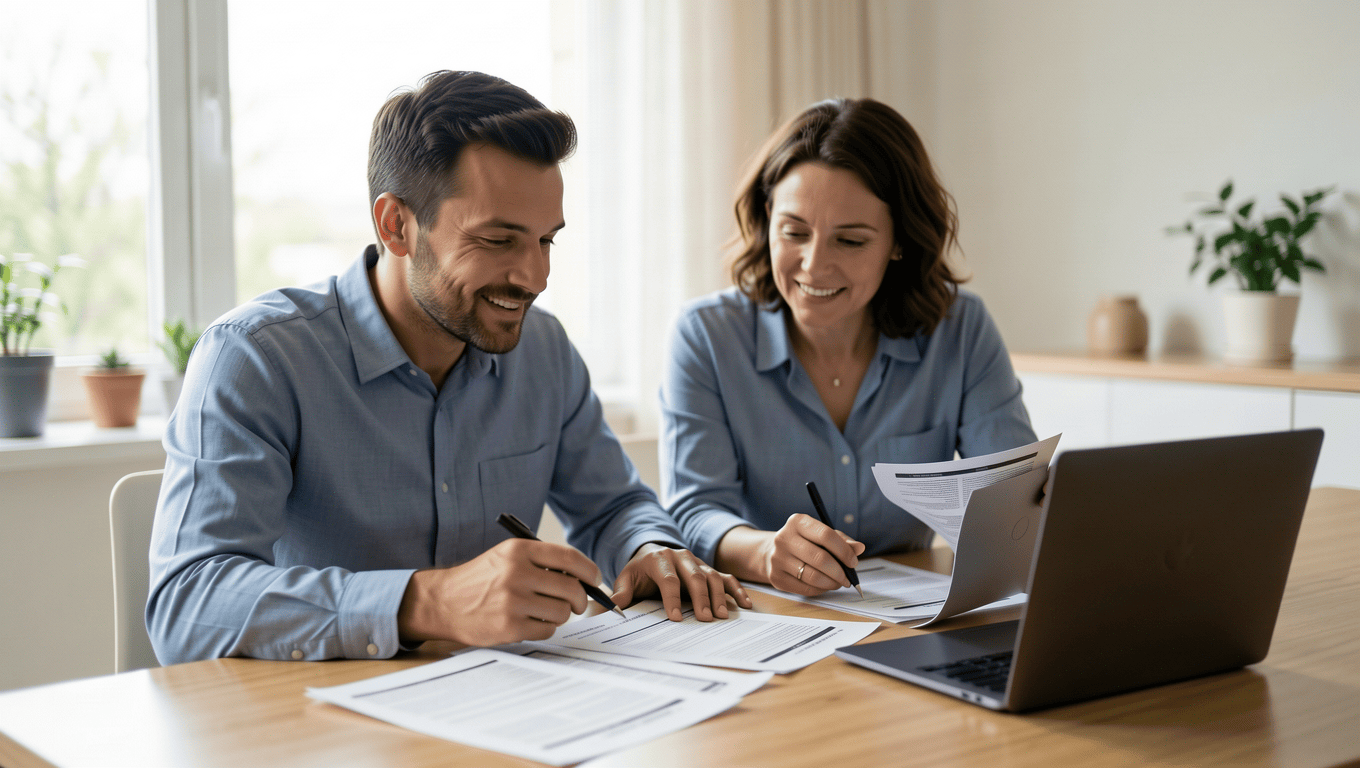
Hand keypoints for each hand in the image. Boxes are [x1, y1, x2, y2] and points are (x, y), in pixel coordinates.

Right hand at [396, 538, 600, 646]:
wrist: (443, 601)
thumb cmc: (480, 580)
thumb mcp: (506, 557)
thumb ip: (540, 561)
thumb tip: (581, 576)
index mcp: (518, 551)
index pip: (569, 558)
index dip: (589, 570)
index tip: (594, 579)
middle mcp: (516, 573)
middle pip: (571, 588)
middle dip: (579, 599)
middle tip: (576, 603)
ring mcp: (512, 601)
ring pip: (562, 612)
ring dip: (560, 615)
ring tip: (545, 612)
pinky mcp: (509, 626)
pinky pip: (547, 630)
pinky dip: (545, 628)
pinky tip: (531, 622)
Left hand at [611, 543, 752, 621]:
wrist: (651, 554)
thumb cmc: (640, 572)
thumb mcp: (626, 579)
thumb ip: (622, 593)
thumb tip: (615, 607)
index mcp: (659, 559)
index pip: (668, 579)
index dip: (672, 598)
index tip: (675, 618)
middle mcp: (681, 557)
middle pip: (694, 576)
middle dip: (700, 598)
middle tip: (705, 619)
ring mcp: (698, 562)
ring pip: (712, 577)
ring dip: (719, 596)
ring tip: (722, 616)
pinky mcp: (709, 569)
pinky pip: (726, 577)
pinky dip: (737, 590)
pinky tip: (745, 604)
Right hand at [719, 515, 864, 596]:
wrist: (772, 552)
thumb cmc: (803, 542)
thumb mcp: (821, 534)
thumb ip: (842, 541)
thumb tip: (859, 548)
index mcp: (797, 522)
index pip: (825, 535)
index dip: (844, 551)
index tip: (853, 561)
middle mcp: (784, 538)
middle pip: (820, 558)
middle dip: (840, 571)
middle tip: (848, 578)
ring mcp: (777, 558)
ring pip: (813, 576)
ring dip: (831, 583)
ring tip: (838, 582)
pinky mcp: (776, 577)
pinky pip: (805, 588)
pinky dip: (820, 589)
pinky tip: (824, 585)